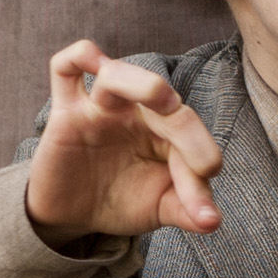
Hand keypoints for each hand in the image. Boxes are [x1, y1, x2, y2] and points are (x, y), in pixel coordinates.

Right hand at [23, 41, 224, 244]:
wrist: (73, 216)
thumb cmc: (121, 201)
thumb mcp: (159, 209)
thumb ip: (187, 211)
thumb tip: (213, 221)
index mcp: (167, 130)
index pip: (190, 131)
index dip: (202, 165)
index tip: (203, 212)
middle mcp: (137, 112)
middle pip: (163, 98)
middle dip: (187, 129)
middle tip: (204, 167)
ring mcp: (101, 108)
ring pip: (118, 75)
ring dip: (142, 82)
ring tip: (162, 100)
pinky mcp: (66, 113)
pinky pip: (64, 69)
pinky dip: (78, 56)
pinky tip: (95, 63)